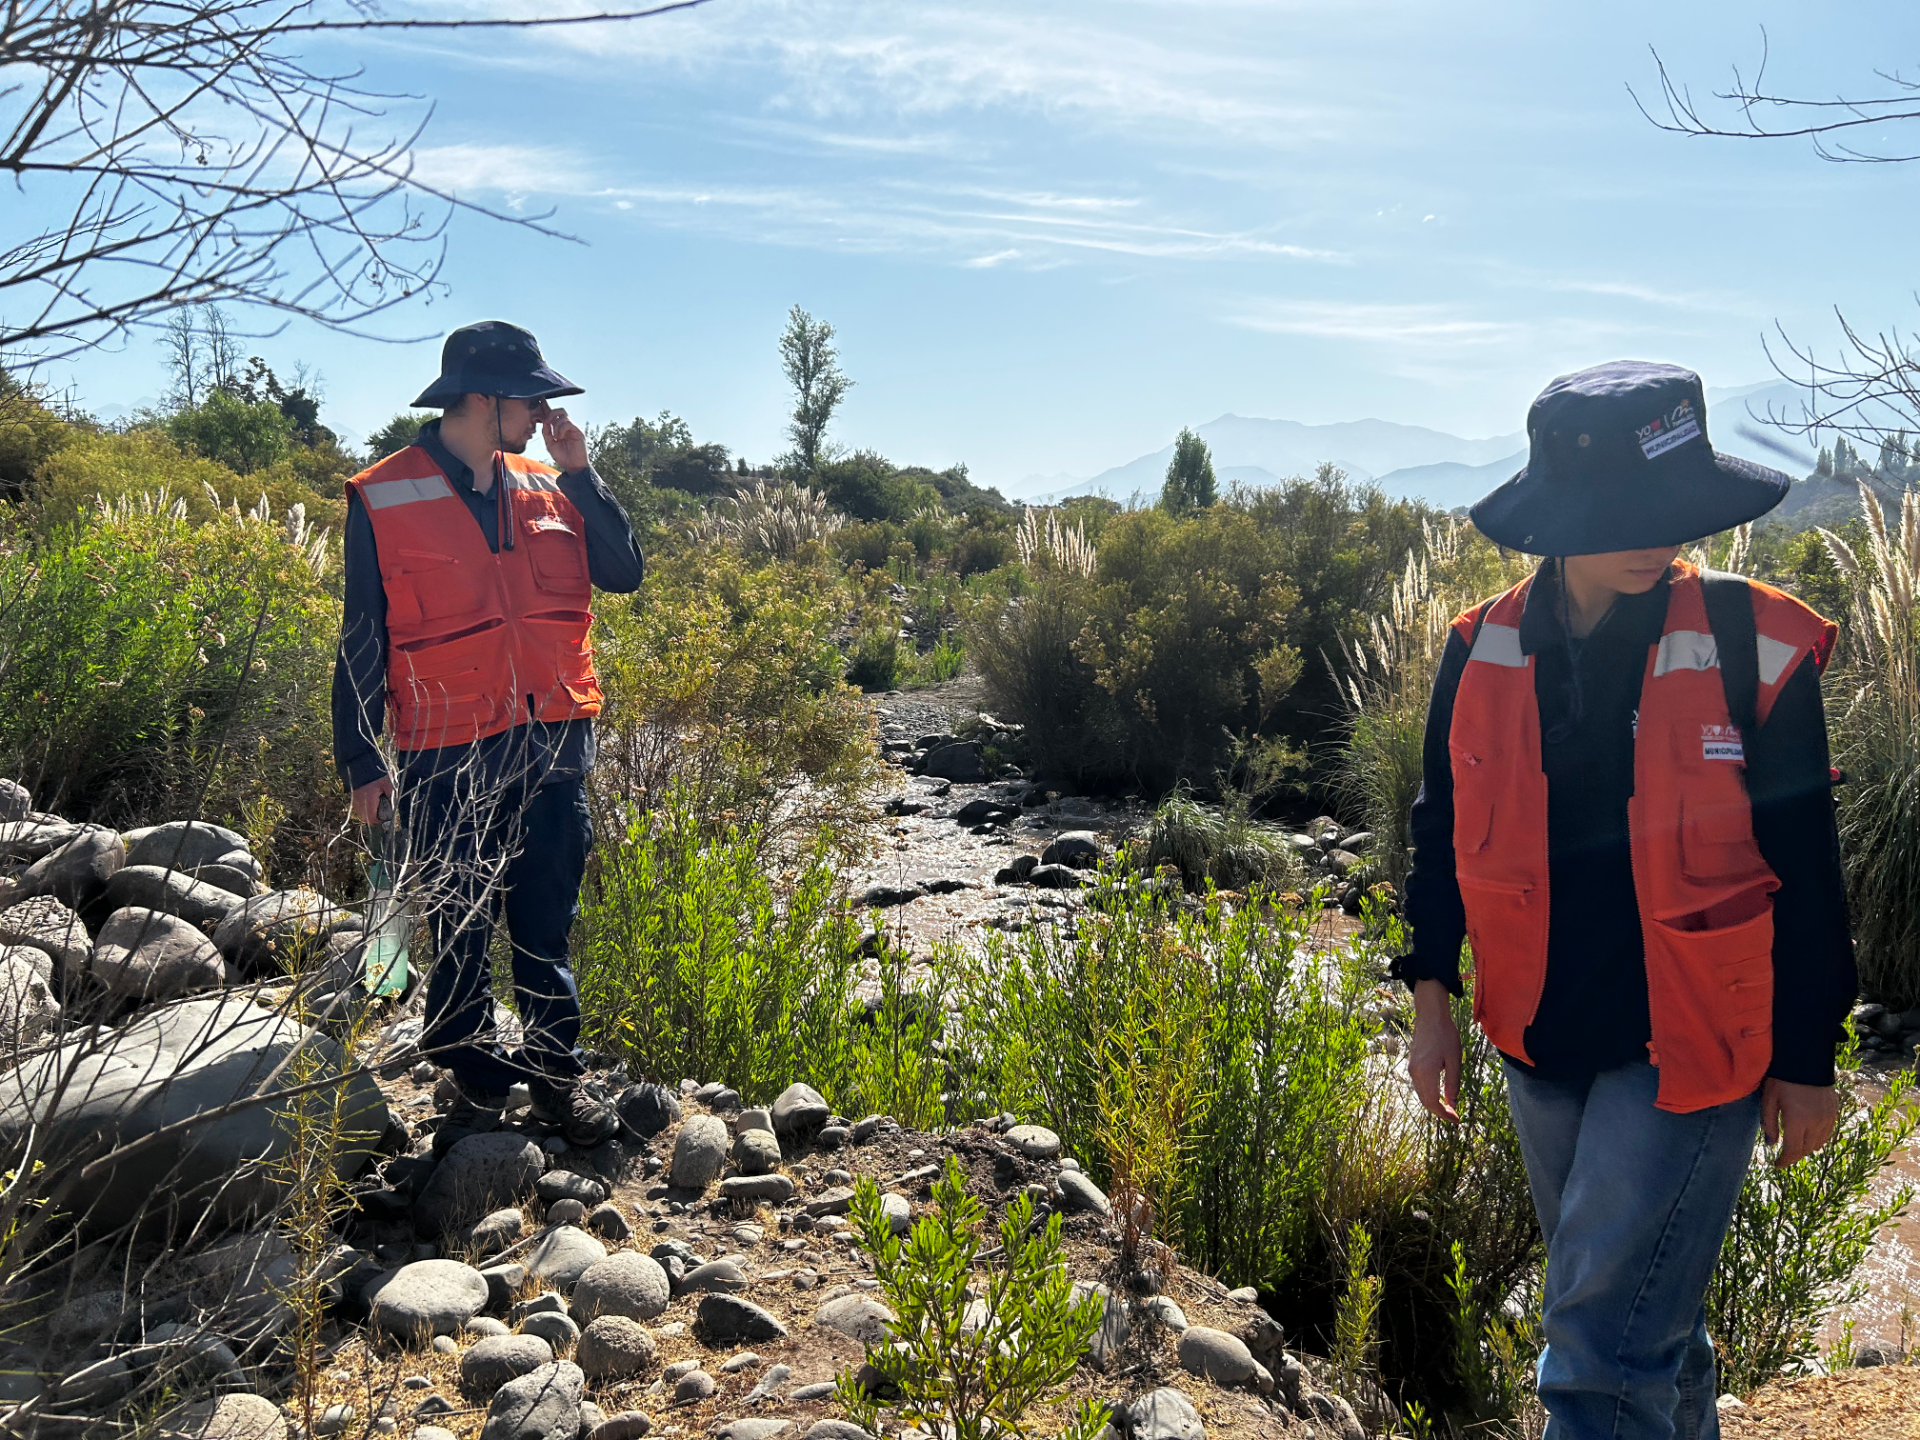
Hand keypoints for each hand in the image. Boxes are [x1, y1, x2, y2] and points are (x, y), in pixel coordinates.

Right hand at [350, 775, 393, 826]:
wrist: (364, 762)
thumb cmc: (378, 773)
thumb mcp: (389, 784)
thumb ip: (391, 796)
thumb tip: (393, 807)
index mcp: (369, 800)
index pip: (371, 818)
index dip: (379, 821)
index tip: (386, 818)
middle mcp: (360, 801)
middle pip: (365, 818)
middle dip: (374, 818)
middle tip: (383, 813)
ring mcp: (355, 798)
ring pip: (360, 812)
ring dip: (368, 813)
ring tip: (378, 807)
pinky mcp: (354, 794)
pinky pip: (358, 806)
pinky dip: (364, 807)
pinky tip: (372, 801)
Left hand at [541, 406, 588, 472]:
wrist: (573, 466)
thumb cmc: (562, 457)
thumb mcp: (550, 444)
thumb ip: (546, 433)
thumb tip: (544, 421)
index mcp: (558, 428)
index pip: (553, 414)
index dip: (546, 407)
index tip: (540, 399)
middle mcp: (566, 426)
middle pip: (559, 410)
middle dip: (550, 414)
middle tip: (546, 423)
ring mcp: (573, 428)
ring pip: (563, 416)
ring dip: (555, 425)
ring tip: (556, 437)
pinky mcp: (578, 431)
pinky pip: (567, 423)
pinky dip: (561, 429)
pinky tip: (560, 438)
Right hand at [1409, 978, 1462, 1122]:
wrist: (1430, 1016)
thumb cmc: (1446, 1035)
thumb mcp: (1454, 1060)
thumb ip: (1452, 1083)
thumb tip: (1452, 1103)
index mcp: (1426, 1073)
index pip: (1432, 1102)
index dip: (1444, 1114)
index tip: (1457, 1119)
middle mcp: (1415, 1073)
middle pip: (1425, 1100)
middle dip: (1439, 1111)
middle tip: (1455, 1116)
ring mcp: (1412, 1068)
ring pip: (1421, 1094)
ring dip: (1434, 1103)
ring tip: (1449, 1107)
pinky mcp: (1413, 1064)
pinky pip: (1420, 1085)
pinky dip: (1429, 1094)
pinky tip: (1441, 1093)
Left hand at [1761, 1077, 1838, 1168]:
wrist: (1805, 1058)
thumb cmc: (1782, 1077)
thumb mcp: (1769, 1099)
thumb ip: (1769, 1123)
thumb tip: (1772, 1145)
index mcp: (1798, 1121)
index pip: (1793, 1150)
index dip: (1784, 1161)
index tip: (1776, 1165)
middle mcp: (1816, 1123)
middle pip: (1806, 1149)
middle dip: (1794, 1155)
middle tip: (1784, 1156)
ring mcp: (1828, 1117)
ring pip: (1819, 1143)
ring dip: (1807, 1148)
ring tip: (1795, 1147)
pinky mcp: (1834, 1111)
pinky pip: (1828, 1133)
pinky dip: (1818, 1139)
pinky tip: (1810, 1137)